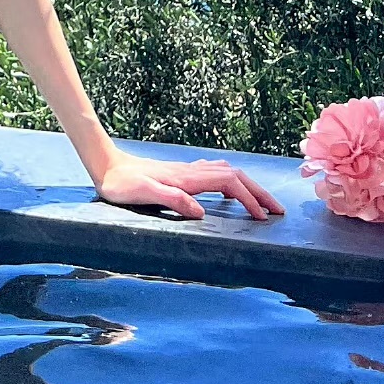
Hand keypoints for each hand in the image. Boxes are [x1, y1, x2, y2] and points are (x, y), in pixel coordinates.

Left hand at [94, 152, 285, 218]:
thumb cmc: (121, 184)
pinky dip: (230, 181)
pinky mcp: (180, 173)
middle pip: (235, 175)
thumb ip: (171, 199)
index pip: (229, 184)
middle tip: (278, 211)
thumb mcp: (143, 194)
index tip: (263, 218)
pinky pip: (214, 173)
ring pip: (227, 172)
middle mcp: (191, 172)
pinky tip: (229, 190)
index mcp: (187, 179)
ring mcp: (186, 171)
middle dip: (258, 192)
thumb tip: (202, 213)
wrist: (105, 165)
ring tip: (261, 203)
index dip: (249, 199)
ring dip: (247, 186)